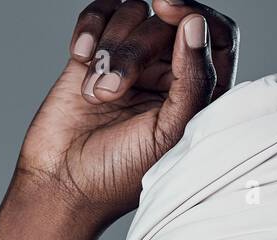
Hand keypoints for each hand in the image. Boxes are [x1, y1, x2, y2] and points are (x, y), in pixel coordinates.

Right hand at [15, 0, 238, 228]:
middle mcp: (169, 72)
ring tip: (95, 95)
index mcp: (198, 93)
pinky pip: (101, 12)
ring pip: (134, 13)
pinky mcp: (94, 54)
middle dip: (138, 48)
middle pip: (169, 22)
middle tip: (114, 90)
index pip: (215, 34)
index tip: (172, 10)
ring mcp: (131, 61)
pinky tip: (79, 55)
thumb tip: (195, 23)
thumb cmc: (119, 173)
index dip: (196, 15)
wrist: (61, 184)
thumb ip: (194, 78)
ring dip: (111, 48)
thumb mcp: (171, 133)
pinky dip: (90, 27)